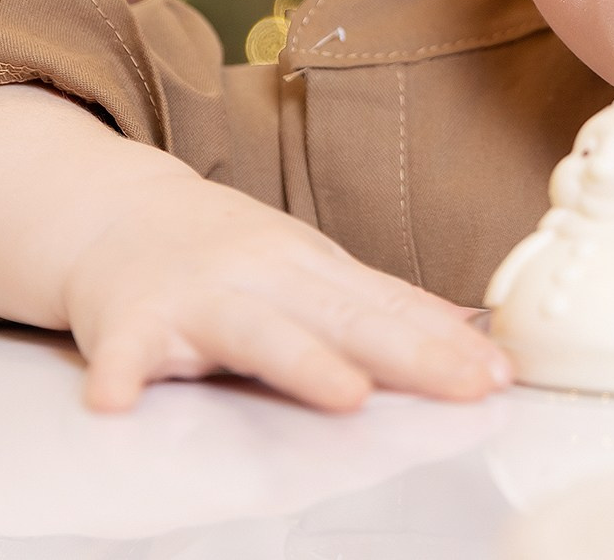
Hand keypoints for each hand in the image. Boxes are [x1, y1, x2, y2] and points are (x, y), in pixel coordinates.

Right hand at [63, 173, 512, 413]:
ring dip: (303, 362)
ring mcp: (198, 296)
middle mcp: (264, 276)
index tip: (499, 373)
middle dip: (411, 353)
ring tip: (347, 395)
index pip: (390, 307)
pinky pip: (126, 352)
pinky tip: (119, 404)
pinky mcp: (132, 320)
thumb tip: (467, 328)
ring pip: (257, 332)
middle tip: (465, 385)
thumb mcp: (311, 264)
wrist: (115, 209)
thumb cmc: (224, 250)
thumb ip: (381, 302)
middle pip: (345, 318)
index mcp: (312, 267)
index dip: (446, 342)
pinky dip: (122, 374)